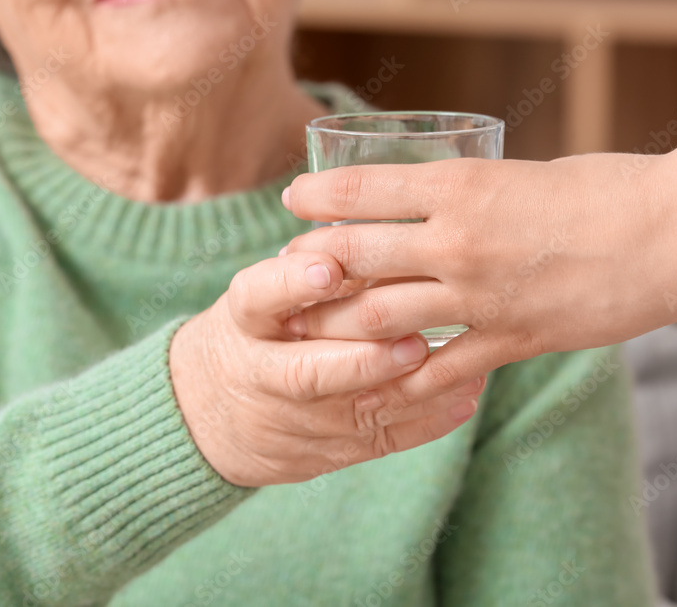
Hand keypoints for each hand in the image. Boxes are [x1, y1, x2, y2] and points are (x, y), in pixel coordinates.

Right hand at [169, 252, 485, 487]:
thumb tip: (376, 224)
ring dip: (411, 390)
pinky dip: (427, 421)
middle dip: (361, 360)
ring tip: (463, 366)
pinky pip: (380, 440)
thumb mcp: (259, 298)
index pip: (256, 297)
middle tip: (412, 340)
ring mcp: (294, 420)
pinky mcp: (326, 452)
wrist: (210, 415)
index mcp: (243, 322)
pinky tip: (465, 395)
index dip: (290, 283)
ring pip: (354, 412)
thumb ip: (306, 272)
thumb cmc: (253, 334)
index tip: (328, 266)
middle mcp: (262, 374)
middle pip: (306, 372)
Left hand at [282, 153, 676, 394]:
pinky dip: (405, 379)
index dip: (317, 195)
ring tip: (314, 329)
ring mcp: (479, 296)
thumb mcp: (522, 172)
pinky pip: (440, 368)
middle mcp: (457, 242)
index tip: (293, 200)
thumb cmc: (603, 188)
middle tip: (289, 271)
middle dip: (312, 265)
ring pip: (382, 317)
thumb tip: (432, 202)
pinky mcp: (509, 338)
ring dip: (341, 325)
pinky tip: (381, 385)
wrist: (671, 234)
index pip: (363, 189)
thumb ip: (471, 192)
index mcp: (459, 187)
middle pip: (356, 257)